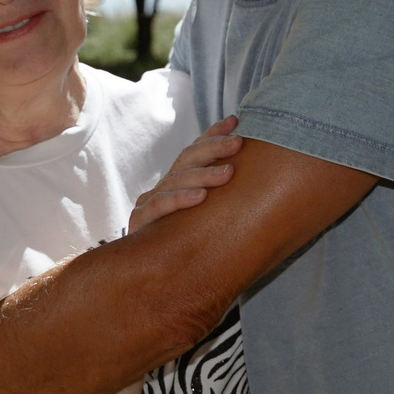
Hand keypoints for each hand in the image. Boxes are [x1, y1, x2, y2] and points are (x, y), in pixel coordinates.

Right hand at [129, 116, 242, 231]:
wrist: (150, 273)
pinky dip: (180, 200)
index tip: (235, 120)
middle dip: (214, 147)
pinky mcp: (140, 221)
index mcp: (179, 180)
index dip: (213, 133)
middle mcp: (164, 186)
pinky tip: (201, 198)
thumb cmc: (187, 240)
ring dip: (203, 174)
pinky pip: (160, 206)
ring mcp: (150, 201)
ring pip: (176, 180)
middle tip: (238, 142)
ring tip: (228, 173)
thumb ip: (221, 193)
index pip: (195, 150)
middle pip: (187, 159)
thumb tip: (252, 171)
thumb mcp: (207, 214)